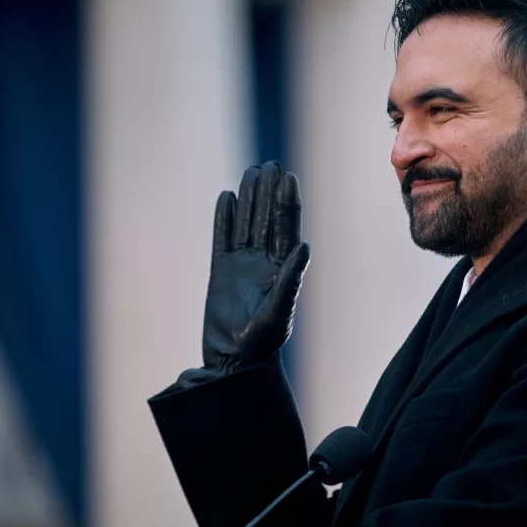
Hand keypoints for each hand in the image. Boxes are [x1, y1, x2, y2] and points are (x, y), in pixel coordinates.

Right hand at [202, 161, 309, 372]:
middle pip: (266, 219)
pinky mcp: (221, 271)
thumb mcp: (279, 311)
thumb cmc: (262, 343)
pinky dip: (224, 218)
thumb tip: (305, 246)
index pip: (286, 228)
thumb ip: (291, 279)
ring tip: (251, 171)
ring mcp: (242, 265)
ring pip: (246, 223)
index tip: (287, 177)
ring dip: (249, 198)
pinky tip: (226, 197)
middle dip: (268, 192)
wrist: (234, 362)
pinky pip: (222, 238)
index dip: (287, 202)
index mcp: (283, 268)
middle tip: (270, 164)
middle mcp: (265, 262)